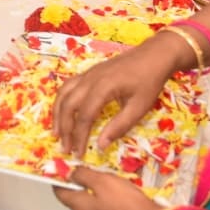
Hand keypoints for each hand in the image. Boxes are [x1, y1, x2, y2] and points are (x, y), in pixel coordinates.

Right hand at [51, 40, 176, 154]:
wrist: (153, 55)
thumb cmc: (149, 81)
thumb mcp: (139, 107)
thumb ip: (119, 126)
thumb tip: (100, 145)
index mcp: (103, 88)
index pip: (84, 117)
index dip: (79, 137)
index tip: (78, 154)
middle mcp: (90, 79)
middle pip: (68, 106)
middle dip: (64, 129)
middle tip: (65, 148)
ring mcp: (87, 74)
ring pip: (63, 94)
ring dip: (57, 115)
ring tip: (56, 133)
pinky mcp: (88, 73)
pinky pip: (67, 86)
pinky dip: (61, 101)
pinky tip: (62, 112)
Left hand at [53, 168, 159, 209]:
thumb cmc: (124, 201)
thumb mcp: (102, 181)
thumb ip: (83, 175)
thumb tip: (69, 173)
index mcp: (79, 207)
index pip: (60, 193)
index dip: (59, 180)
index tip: (61, 170)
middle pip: (75, 201)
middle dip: (79, 187)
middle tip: (89, 173)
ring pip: (90, 209)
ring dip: (94, 196)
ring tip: (107, 184)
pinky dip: (105, 206)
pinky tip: (118, 199)